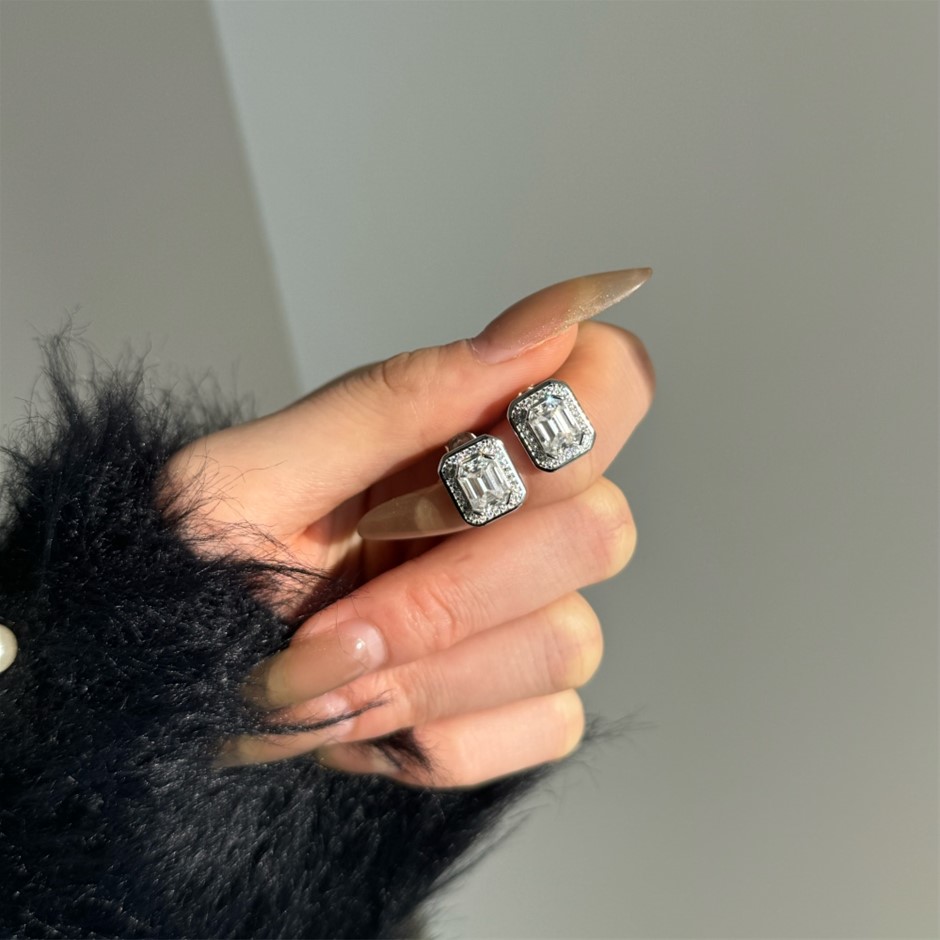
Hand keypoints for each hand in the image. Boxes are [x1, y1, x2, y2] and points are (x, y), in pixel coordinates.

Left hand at [164, 268, 654, 786]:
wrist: (168, 679)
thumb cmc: (198, 563)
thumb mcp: (257, 475)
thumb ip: (396, 400)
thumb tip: (540, 328)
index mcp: (465, 435)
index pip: (612, 385)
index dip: (568, 425)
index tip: (462, 473)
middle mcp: (517, 518)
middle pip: (600, 532)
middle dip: (450, 592)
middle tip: (332, 618)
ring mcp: (531, 616)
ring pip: (570, 644)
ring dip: (427, 674)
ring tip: (327, 677)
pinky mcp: (524, 704)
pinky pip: (547, 727)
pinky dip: (440, 737)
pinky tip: (372, 718)